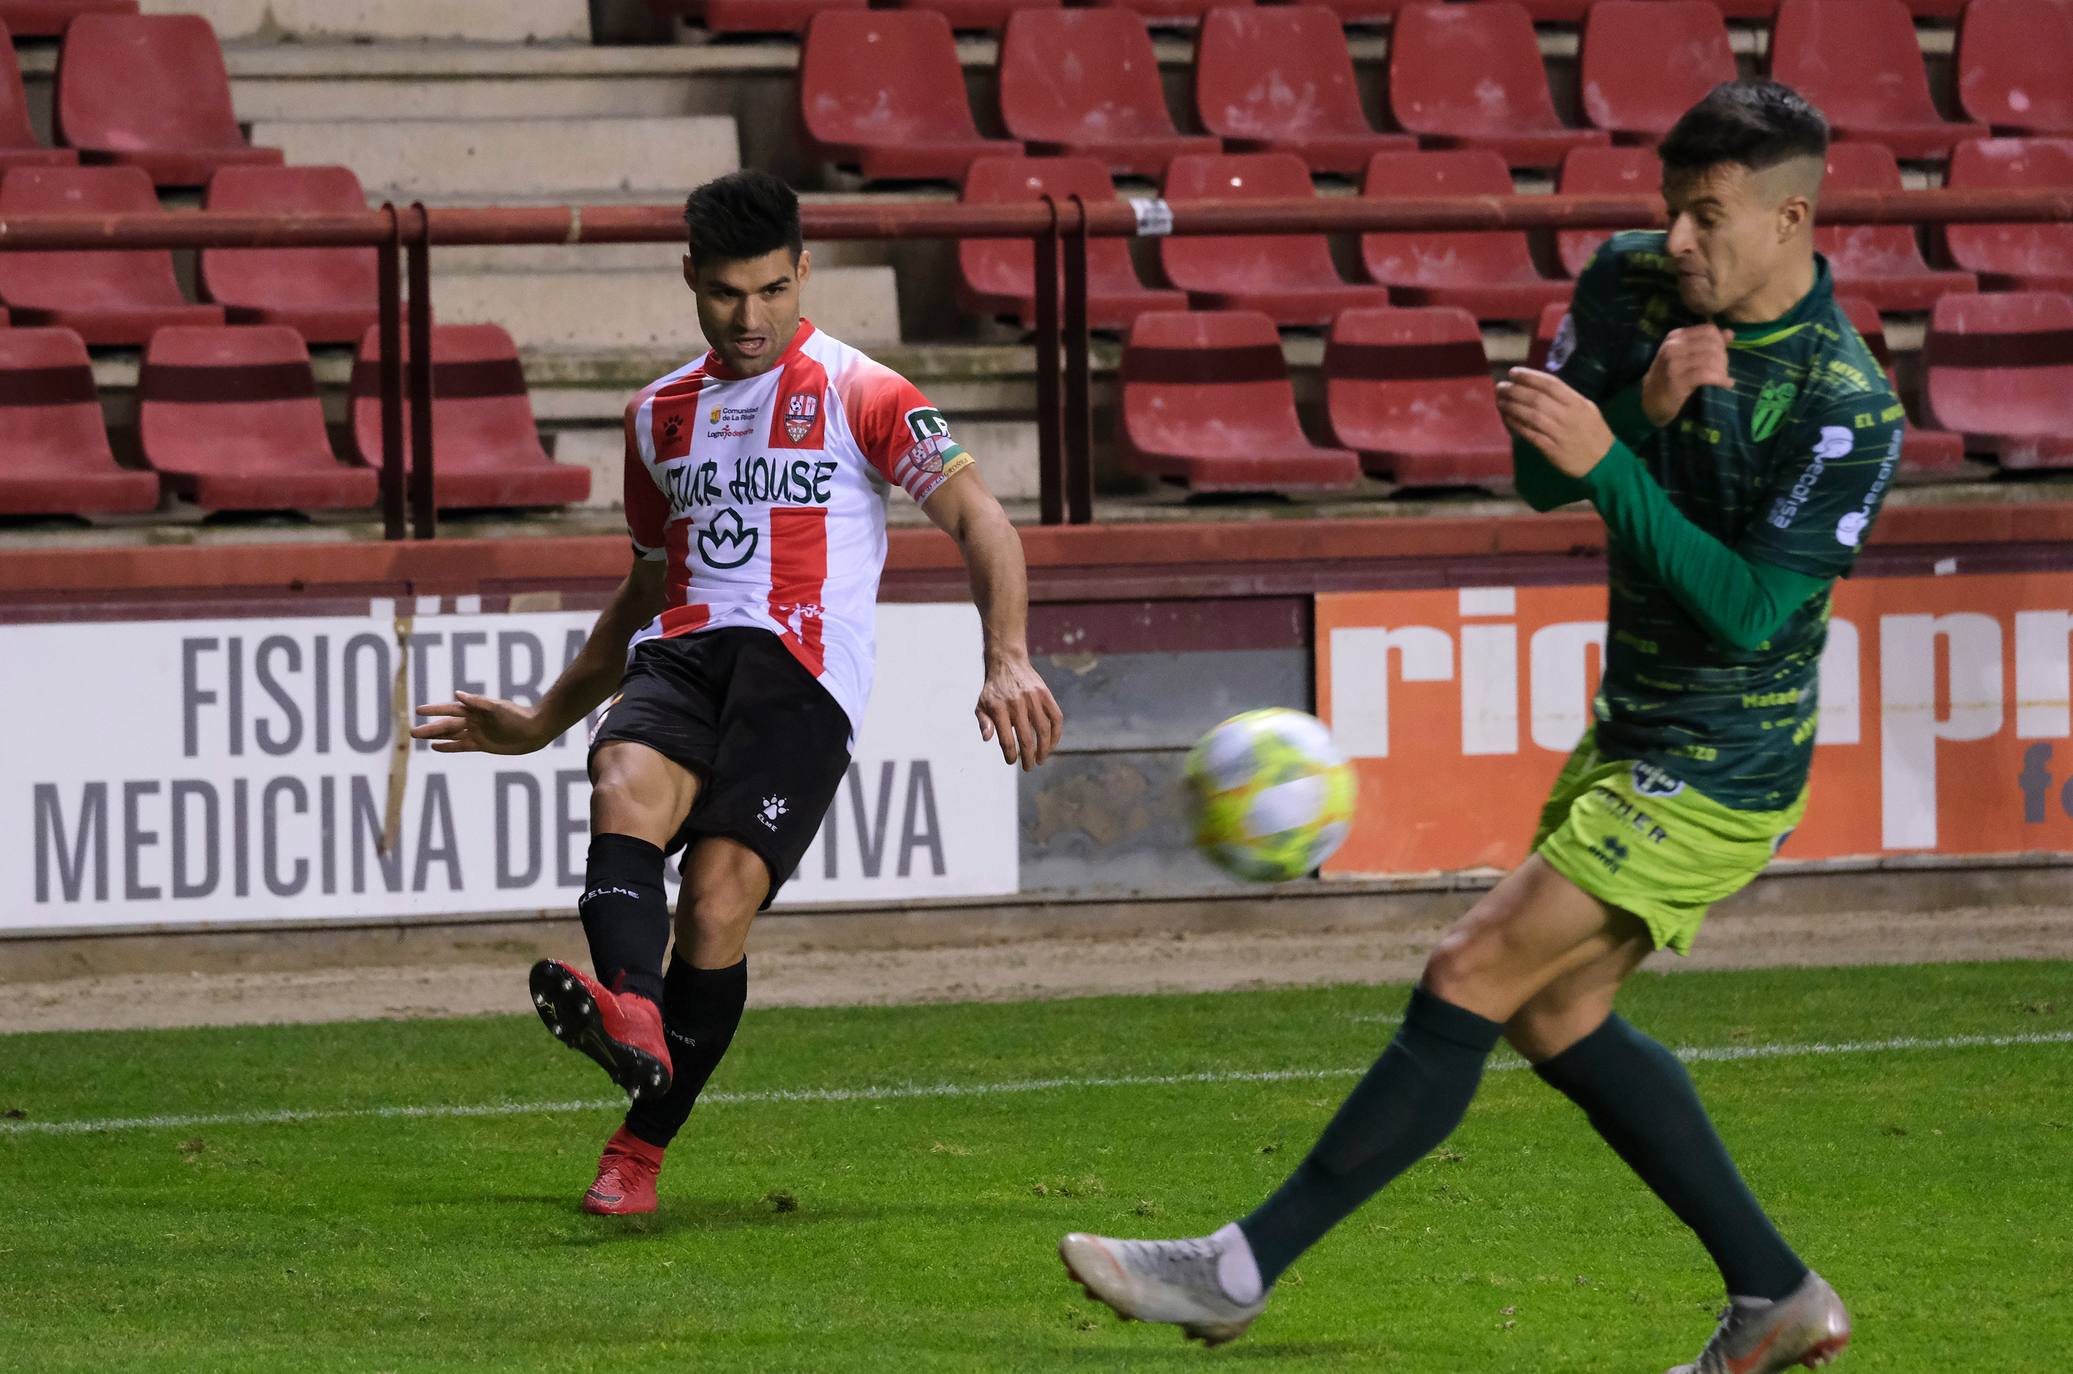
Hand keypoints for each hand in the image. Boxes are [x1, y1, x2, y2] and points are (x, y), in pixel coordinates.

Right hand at [411, 691, 548, 754]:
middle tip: (411, 732)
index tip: (419, 710)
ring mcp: (476, 732)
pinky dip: (448, 746)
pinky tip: (435, 747)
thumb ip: (478, 702)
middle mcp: (473, 720)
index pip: (450, 709)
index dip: (434, 710)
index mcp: (475, 709)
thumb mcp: (497, 709)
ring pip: (450, 735)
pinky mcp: (482, 744)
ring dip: (434, 736)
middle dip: (429, 728)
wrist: (534, 730)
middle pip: (446, 724)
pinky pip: (460, 746)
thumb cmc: (518, 717)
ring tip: (418, 737)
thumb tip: (457, 694)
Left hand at [975, 653, 1062, 770]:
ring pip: (1043, 731)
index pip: (1006, 739)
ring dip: (1044, 749)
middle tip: (1028, 766)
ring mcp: (1033, 698)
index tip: (1012, 761)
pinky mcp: (1045, 694)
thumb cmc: (993, 690)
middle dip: (1028, 757)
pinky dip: (1056, 734)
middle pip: (1026, 738)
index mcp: (998, 708)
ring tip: (1040, 759)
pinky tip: (1052, 744)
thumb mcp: (981, 704)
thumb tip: (987, 739)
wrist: (1007, 663)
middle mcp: (1016, 703)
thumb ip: (983, 722)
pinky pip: (1055, 718)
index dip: (1010, 755)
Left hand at [1497, 368, 1616, 478]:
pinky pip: (1531, 435)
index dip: (1529, 376)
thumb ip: (1566, 398)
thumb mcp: (1586, 409)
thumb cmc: (1594, 432)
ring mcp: (1559, 433)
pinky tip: (1507, 419)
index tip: (1513, 373)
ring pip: (1531, 416)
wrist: (1604, 462)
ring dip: (1512, 407)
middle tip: (1500, 387)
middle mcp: (1567, 415)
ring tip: (1500, 402)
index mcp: (1576, 403)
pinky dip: (1517, 426)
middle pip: (1536, 399)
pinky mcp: (1552, 450)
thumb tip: (1539, 387)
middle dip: (1515, 391)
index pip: (1550, 384)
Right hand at [1640, 324, 1733, 426]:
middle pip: (1712, 345)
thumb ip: (1706, 343)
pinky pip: (1707, 375)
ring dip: (1723, 370)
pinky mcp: (1677, 381)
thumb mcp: (1685, 356)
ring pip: (1711, 359)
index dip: (1721, 342)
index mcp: (1675, 337)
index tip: (1722, 356)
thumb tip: (1730, 333)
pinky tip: (1726, 384)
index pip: (1708, 330)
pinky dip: (1720, 380)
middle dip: (1723, 358)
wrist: (1650, 400)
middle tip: (1723, 370)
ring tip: (1724, 378)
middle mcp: (1672, 347)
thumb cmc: (1669, 377)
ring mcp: (1673, 364)